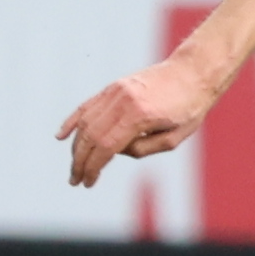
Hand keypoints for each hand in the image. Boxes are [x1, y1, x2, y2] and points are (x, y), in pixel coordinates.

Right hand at [60, 55, 220, 186]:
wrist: (193, 71)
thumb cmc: (189, 107)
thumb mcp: (174, 138)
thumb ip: (142, 149)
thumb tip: (115, 152)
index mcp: (140, 114)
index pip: (107, 147)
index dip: (94, 168)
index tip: (88, 183)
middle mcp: (122, 100)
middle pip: (91, 136)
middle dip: (80, 161)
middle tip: (75, 180)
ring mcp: (115, 90)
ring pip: (85, 121)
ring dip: (76, 146)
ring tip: (74, 166)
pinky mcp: (114, 86)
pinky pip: (88, 105)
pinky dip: (73, 121)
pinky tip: (61, 136)